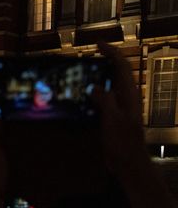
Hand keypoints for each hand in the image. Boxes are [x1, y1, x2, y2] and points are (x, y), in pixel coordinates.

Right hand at [91, 42, 177, 207]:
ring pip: (108, 85)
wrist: (127, 163)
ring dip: (96, 77)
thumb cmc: (123, 142)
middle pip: (116, 72)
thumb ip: (105, 100)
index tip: (97, 44)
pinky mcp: (112, 116)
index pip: (122, 65)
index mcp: (129, 94)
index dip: (111, 52)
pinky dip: (92, 94)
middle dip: (103, 62)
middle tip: (85, 59)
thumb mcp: (113, 119)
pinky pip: (102, 99)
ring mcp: (119, 106)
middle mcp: (125, 97)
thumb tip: (94, 87)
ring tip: (79, 75)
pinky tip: (81, 97)